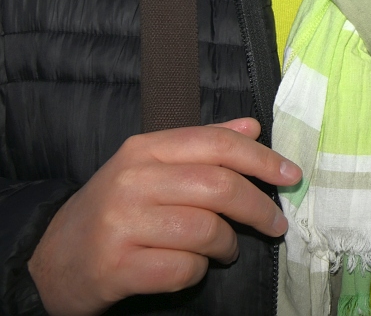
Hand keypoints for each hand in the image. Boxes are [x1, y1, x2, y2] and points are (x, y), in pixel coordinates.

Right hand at [27, 118, 299, 315]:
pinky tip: (191, 267)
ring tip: (225, 249)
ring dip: (227, 245)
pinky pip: (184, 269)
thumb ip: (203, 144)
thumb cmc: (115, 209)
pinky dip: (198, 271)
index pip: (218, 145)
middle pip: (219, 188)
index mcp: (144, 149)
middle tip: (275, 223)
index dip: (262, 159)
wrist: (53, 260)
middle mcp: (132, 181)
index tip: (292, 175)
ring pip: (207, 230)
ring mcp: (122, 225)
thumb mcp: (151, 166)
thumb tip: (252, 126)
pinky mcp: (118, 267)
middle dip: (258, 208)